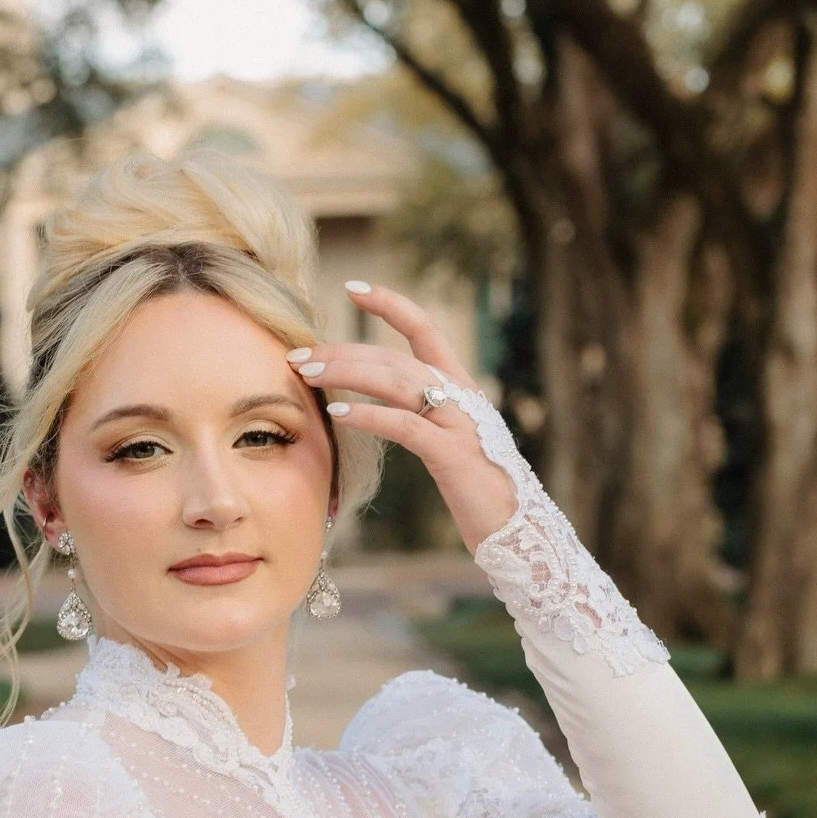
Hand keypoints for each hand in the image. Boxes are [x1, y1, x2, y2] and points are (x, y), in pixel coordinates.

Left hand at [285, 281, 520, 552]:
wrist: (519, 529)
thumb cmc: (478, 491)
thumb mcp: (447, 443)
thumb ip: (418, 418)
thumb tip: (370, 407)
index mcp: (460, 387)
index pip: (423, 329)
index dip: (389, 304)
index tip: (352, 288)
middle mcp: (462, 395)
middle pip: (394, 357)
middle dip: (342, 351)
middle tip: (297, 355)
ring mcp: (459, 422)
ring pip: (397, 381)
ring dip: (347, 374)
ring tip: (308, 374)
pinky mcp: (453, 454)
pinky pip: (405, 426)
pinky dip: (368, 415)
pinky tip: (337, 414)